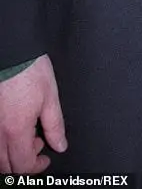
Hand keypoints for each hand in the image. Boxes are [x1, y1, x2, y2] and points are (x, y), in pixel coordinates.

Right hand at [0, 55, 66, 173]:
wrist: (11, 51)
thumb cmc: (29, 70)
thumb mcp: (50, 97)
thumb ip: (55, 126)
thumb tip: (60, 145)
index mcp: (16, 130)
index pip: (22, 166)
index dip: (36, 167)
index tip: (45, 158)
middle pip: (5, 166)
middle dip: (23, 162)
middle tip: (37, 143)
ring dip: (10, 153)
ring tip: (25, 134)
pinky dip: (1, 142)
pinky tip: (12, 127)